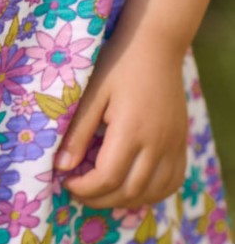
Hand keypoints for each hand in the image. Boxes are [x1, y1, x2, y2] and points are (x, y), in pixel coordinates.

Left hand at [55, 31, 187, 208]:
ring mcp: (173, 144)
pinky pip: (173, 181)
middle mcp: (157, 143)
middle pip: (130, 190)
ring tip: (100, 192)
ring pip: (153, 191)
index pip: (108, 177)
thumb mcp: (91, 92)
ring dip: (125, 200)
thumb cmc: (116, 62)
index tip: (65, 181)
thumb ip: (78, 131)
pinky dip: (152, 193)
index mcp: (132, 130)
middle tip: (77, 191)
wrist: (155, 43)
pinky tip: (132, 187)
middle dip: (100, 198)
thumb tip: (61, 166)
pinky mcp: (181, 141)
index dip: (85, 187)